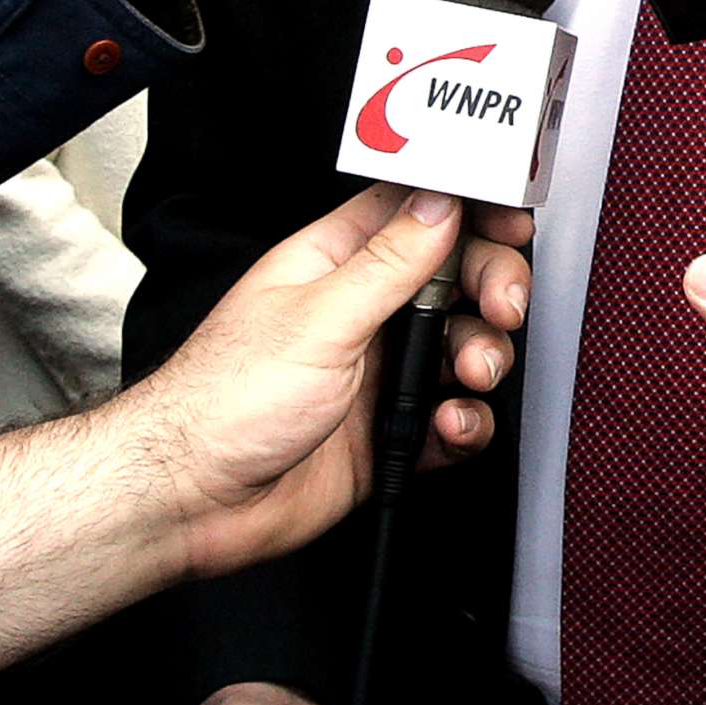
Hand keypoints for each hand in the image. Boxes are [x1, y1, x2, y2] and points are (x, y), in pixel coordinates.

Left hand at [143, 184, 526, 582]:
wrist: (194, 501)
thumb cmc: (222, 401)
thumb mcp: (319, 318)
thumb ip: (390, 262)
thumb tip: (441, 203)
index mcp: (334, 264)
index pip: (416, 214)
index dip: (471, 212)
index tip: (511, 223)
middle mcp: (360, 313)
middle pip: (455, 280)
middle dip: (491, 289)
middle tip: (501, 308)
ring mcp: (376, 373)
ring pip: (461, 349)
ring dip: (482, 359)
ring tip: (470, 375)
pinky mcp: (386, 432)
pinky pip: (451, 418)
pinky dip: (464, 421)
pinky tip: (447, 425)